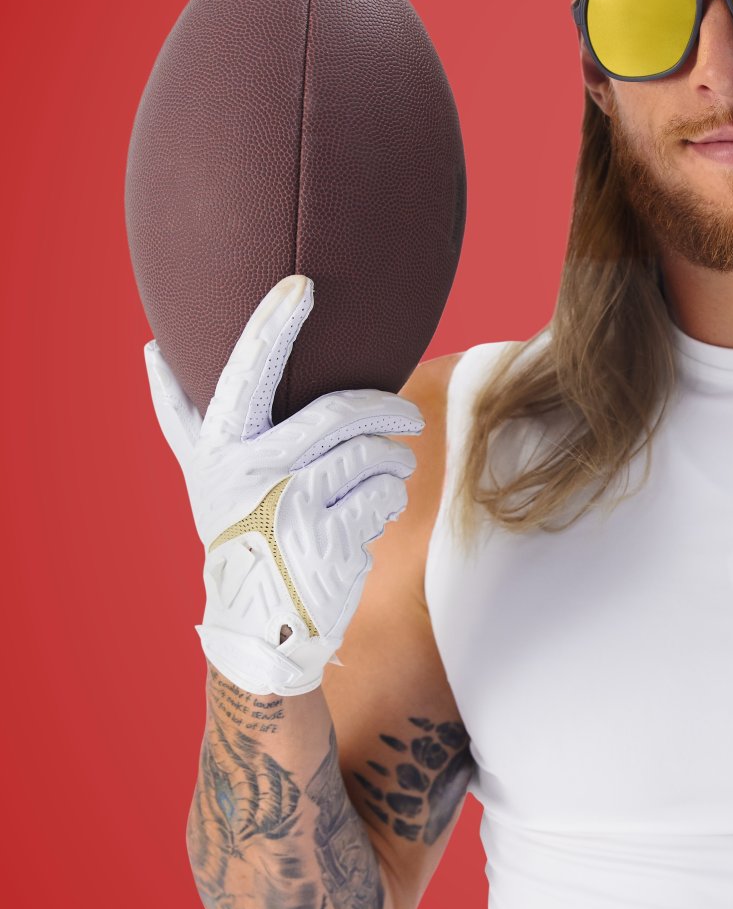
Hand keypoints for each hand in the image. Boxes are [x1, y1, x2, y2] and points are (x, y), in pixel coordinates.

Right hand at [144, 273, 425, 698]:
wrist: (258, 622)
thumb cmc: (237, 531)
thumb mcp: (203, 475)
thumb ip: (182, 415)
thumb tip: (150, 349)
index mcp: (222, 447)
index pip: (247, 372)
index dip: (272, 327)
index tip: (300, 286)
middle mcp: (253, 473)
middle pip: (338, 415)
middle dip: (386, 409)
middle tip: (407, 414)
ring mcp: (293, 507)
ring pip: (371, 457)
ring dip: (394, 462)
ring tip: (387, 472)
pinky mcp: (330, 540)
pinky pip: (382, 497)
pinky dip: (389, 499)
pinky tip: (374, 511)